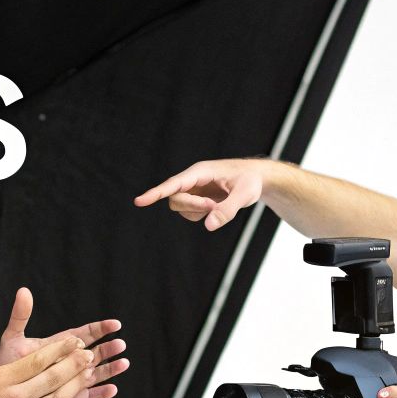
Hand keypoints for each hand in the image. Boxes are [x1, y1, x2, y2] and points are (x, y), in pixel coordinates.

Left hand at [0, 287, 127, 397]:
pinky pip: (88, 397)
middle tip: (121, 344)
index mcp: (60, 346)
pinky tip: (113, 389)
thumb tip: (23, 290)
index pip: (84, 334)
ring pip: (96, 374)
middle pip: (94, 354)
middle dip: (108, 349)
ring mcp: (71, 382)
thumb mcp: (12, 338)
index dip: (100, 329)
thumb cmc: (7, 366)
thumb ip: (20, 316)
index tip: (115, 324)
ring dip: (110, 369)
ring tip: (124, 362)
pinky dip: (101, 394)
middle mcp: (69, 363)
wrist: (2, 394)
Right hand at [133, 158, 268, 230]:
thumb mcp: (245, 195)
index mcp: (200, 171)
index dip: (156, 193)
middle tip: (215, 206)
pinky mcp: (197, 198)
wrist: (257, 178)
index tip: (139, 201)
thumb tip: (209, 226)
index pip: (173, 184)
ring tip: (219, 205)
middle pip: (175, 198)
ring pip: (181, 207)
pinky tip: (217, 207)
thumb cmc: (251, 181)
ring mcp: (194, 189)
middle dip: (193, 206)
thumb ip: (227, 210)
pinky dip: (202, 216)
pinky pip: (190, 213)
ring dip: (197, 211)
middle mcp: (193, 179)